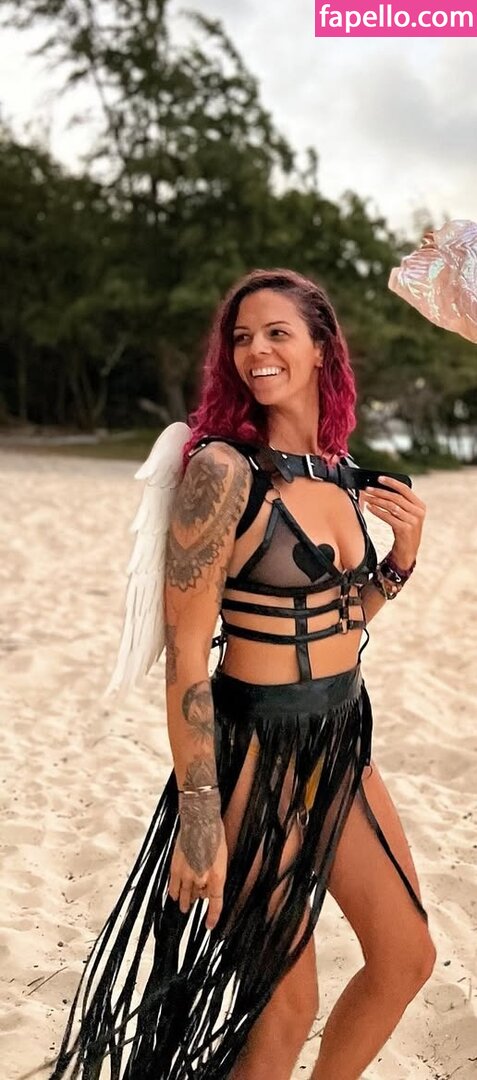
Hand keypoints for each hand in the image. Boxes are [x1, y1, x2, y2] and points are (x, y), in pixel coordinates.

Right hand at [168, 799, 227, 929]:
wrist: (200, 821)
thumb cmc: (216, 838)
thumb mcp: (222, 860)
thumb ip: (215, 878)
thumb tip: (206, 889)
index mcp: (217, 877)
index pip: (215, 903)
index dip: (212, 917)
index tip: (209, 926)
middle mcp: (202, 879)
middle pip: (200, 897)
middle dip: (199, 897)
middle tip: (196, 900)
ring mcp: (187, 875)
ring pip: (185, 895)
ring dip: (185, 901)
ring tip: (184, 907)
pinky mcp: (175, 868)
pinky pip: (173, 887)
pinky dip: (173, 893)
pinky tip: (173, 897)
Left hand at [364, 476, 425, 568]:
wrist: (408, 551)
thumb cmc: (404, 530)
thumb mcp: (407, 515)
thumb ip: (400, 503)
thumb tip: (382, 489)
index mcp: (420, 505)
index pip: (405, 489)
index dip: (391, 482)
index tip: (379, 478)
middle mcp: (418, 512)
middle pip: (396, 497)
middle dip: (380, 492)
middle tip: (368, 489)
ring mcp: (413, 521)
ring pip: (391, 506)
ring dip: (377, 500)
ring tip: (367, 498)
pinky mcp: (405, 530)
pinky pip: (388, 517)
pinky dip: (378, 511)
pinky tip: (370, 508)